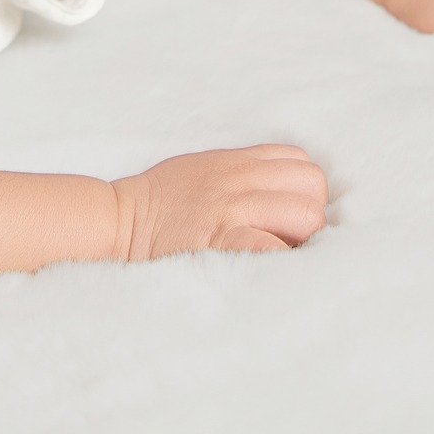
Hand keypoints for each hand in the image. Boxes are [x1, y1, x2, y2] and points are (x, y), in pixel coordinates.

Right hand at [110, 145, 328, 260]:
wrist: (119, 222)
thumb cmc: (161, 202)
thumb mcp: (203, 168)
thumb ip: (244, 171)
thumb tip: (286, 190)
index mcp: (235, 162)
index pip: (301, 163)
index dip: (305, 193)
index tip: (290, 218)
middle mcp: (238, 180)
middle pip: (313, 186)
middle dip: (311, 218)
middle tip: (290, 241)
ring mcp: (231, 210)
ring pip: (306, 216)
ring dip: (302, 242)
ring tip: (280, 257)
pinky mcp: (222, 241)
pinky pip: (273, 247)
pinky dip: (280, 261)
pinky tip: (267, 270)